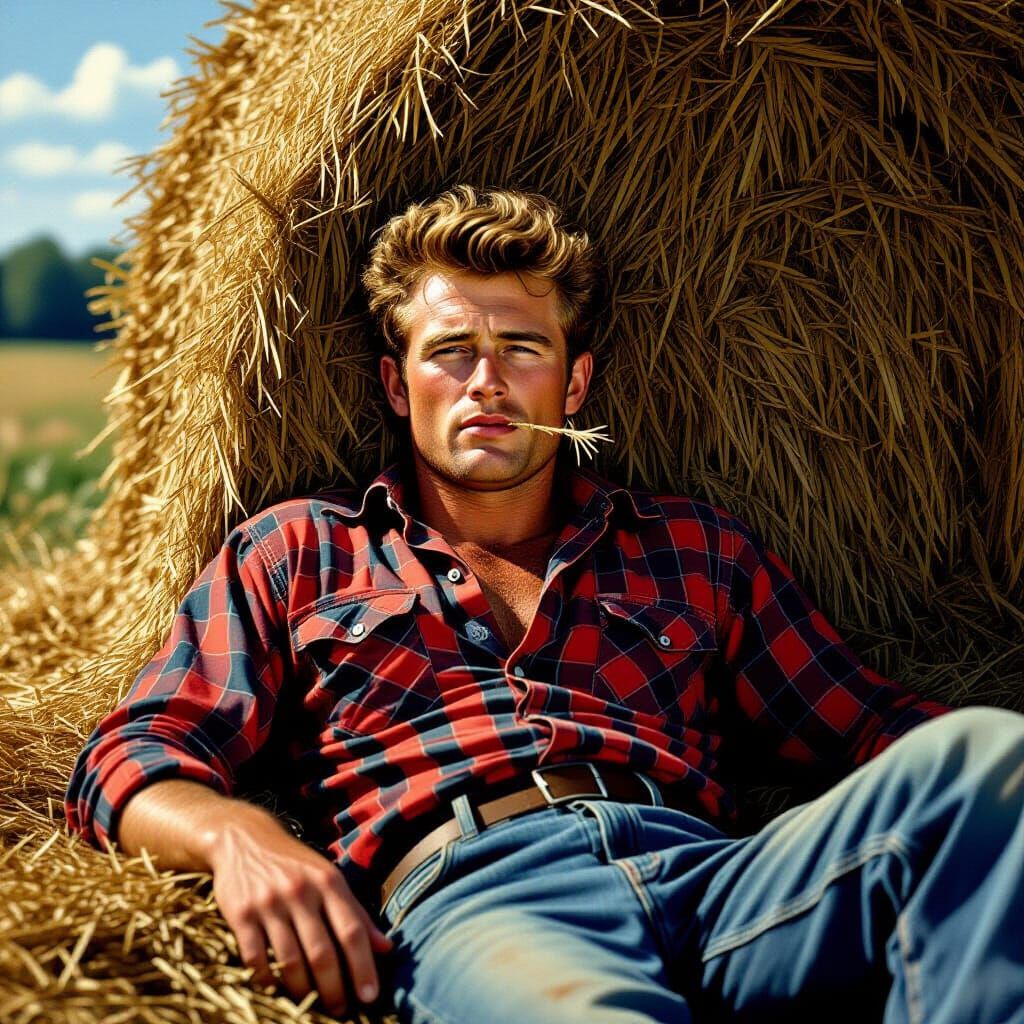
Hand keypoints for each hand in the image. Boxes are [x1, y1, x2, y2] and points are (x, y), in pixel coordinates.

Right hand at [205, 809, 393, 1015]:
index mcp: (328, 881)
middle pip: (322, 952)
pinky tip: (277, 989)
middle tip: (342, 1012)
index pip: (352, 930)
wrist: (244, 838)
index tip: (370, 996)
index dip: (363, 967)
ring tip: (313, 1007)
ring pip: (291, 960)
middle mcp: (301, 891)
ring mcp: (269, 903)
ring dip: (304, 991)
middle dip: (335, 989)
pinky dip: (268, 980)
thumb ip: (356, 913)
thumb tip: (387, 948)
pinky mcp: (241, 914)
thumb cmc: (295, 864)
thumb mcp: (329, 878)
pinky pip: (256, 958)